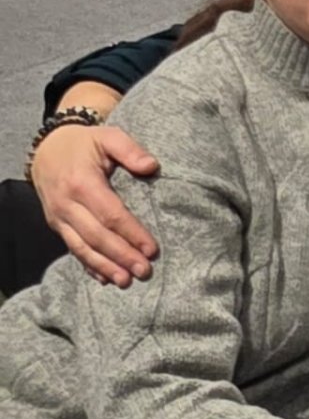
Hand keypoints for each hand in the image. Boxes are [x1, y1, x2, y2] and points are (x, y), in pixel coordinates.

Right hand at [31, 123, 160, 286]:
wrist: (47, 149)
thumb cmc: (84, 144)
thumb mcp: (107, 136)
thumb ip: (129, 149)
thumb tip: (151, 166)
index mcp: (82, 183)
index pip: (111, 215)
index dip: (131, 233)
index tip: (152, 249)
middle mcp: (67, 204)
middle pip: (97, 236)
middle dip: (121, 256)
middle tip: (145, 271)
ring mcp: (59, 217)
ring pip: (82, 247)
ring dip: (105, 266)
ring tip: (126, 281)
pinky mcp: (57, 225)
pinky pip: (72, 248)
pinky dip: (88, 265)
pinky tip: (104, 278)